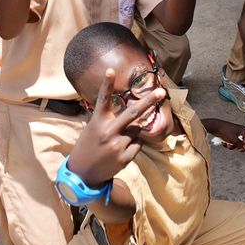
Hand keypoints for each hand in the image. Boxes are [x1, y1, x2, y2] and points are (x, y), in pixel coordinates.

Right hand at [68, 69, 157, 186]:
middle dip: (149, 101)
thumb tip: (135, 113)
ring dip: (134, 131)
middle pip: (132, 112)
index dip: (106, 84)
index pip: (103, 99)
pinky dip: (134, 145)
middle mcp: (108, 131)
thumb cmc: (89, 146)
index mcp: (98, 121)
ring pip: (137, 130)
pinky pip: (138, 145)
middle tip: (162, 92)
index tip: (111, 70)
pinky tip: (121, 150)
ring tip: (118, 141)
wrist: (83, 174)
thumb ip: (110, 120)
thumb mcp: (94, 128)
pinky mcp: (124, 158)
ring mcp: (117, 145)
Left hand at [202, 118, 244, 151]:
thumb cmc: (224, 131)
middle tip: (239, 151)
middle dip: (242, 147)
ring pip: (238, 144)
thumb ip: (239, 145)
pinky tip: (223, 143)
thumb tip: (242, 147)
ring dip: (233, 147)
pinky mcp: (230, 135)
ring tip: (227, 145)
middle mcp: (240, 131)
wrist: (214, 127)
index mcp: (243, 130)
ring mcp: (235, 133)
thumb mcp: (233, 140)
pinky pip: (232, 143)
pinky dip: (228, 144)